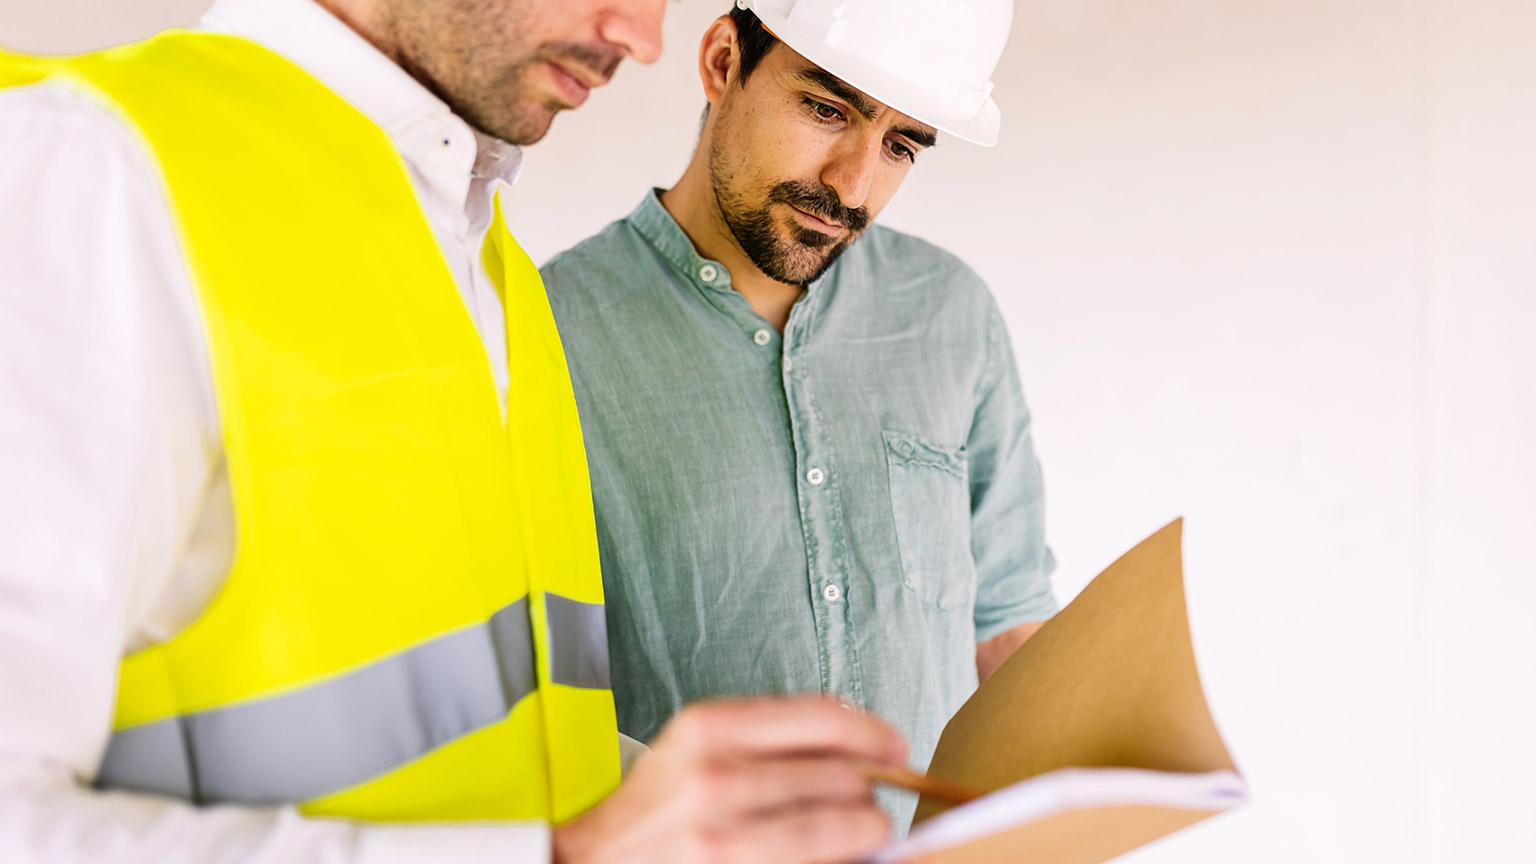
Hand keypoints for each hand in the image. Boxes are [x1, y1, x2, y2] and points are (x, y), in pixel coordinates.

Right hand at [551, 697, 906, 863]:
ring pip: (841, 825)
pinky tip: (835, 856)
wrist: (595, 863)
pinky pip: (817, 862)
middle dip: (868, 790)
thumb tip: (860, 745)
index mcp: (710, 727)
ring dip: (866, 830)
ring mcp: (723, 835)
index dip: (872, 732)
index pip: (822, 718)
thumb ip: (770, 735)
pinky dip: (840, 859)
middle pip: (840, 775)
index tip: (895, 745)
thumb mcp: (699, 745)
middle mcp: (716, 778)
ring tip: (863, 832)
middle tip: (870, 800)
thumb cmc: (656, 807)